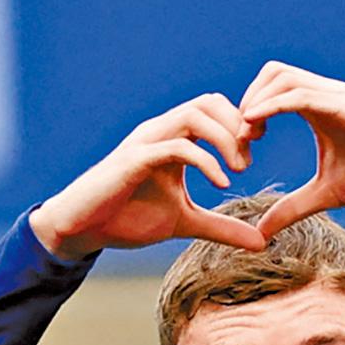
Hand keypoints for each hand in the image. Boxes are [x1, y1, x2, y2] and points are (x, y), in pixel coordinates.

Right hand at [29, 94, 265, 259]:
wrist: (84, 229)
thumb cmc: (128, 219)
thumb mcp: (186, 223)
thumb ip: (222, 228)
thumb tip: (261, 242)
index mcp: (173, 138)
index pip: (214, 110)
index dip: (240, 126)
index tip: (254, 153)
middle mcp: (160, 132)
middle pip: (209, 102)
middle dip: (237, 126)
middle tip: (249, 160)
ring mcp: (146, 142)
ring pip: (194, 115)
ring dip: (224, 138)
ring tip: (239, 170)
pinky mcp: (135, 160)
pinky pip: (176, 147)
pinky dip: (205, 161)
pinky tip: (222, 184)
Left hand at [237, 62, 344, 237]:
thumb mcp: (326, 196)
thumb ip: (292, 208)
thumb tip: (259, 231)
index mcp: (320, 107)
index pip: (272, 89)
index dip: (249, 113)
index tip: (243, 149)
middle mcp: (327, 94)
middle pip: (272, 74)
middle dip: (247, 101)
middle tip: (242, 142)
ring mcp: (338, 96)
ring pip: (282, 77)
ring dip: (256, 103)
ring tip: (247, 138)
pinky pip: (301, 95)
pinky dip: (273, 106)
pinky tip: (257, 127)